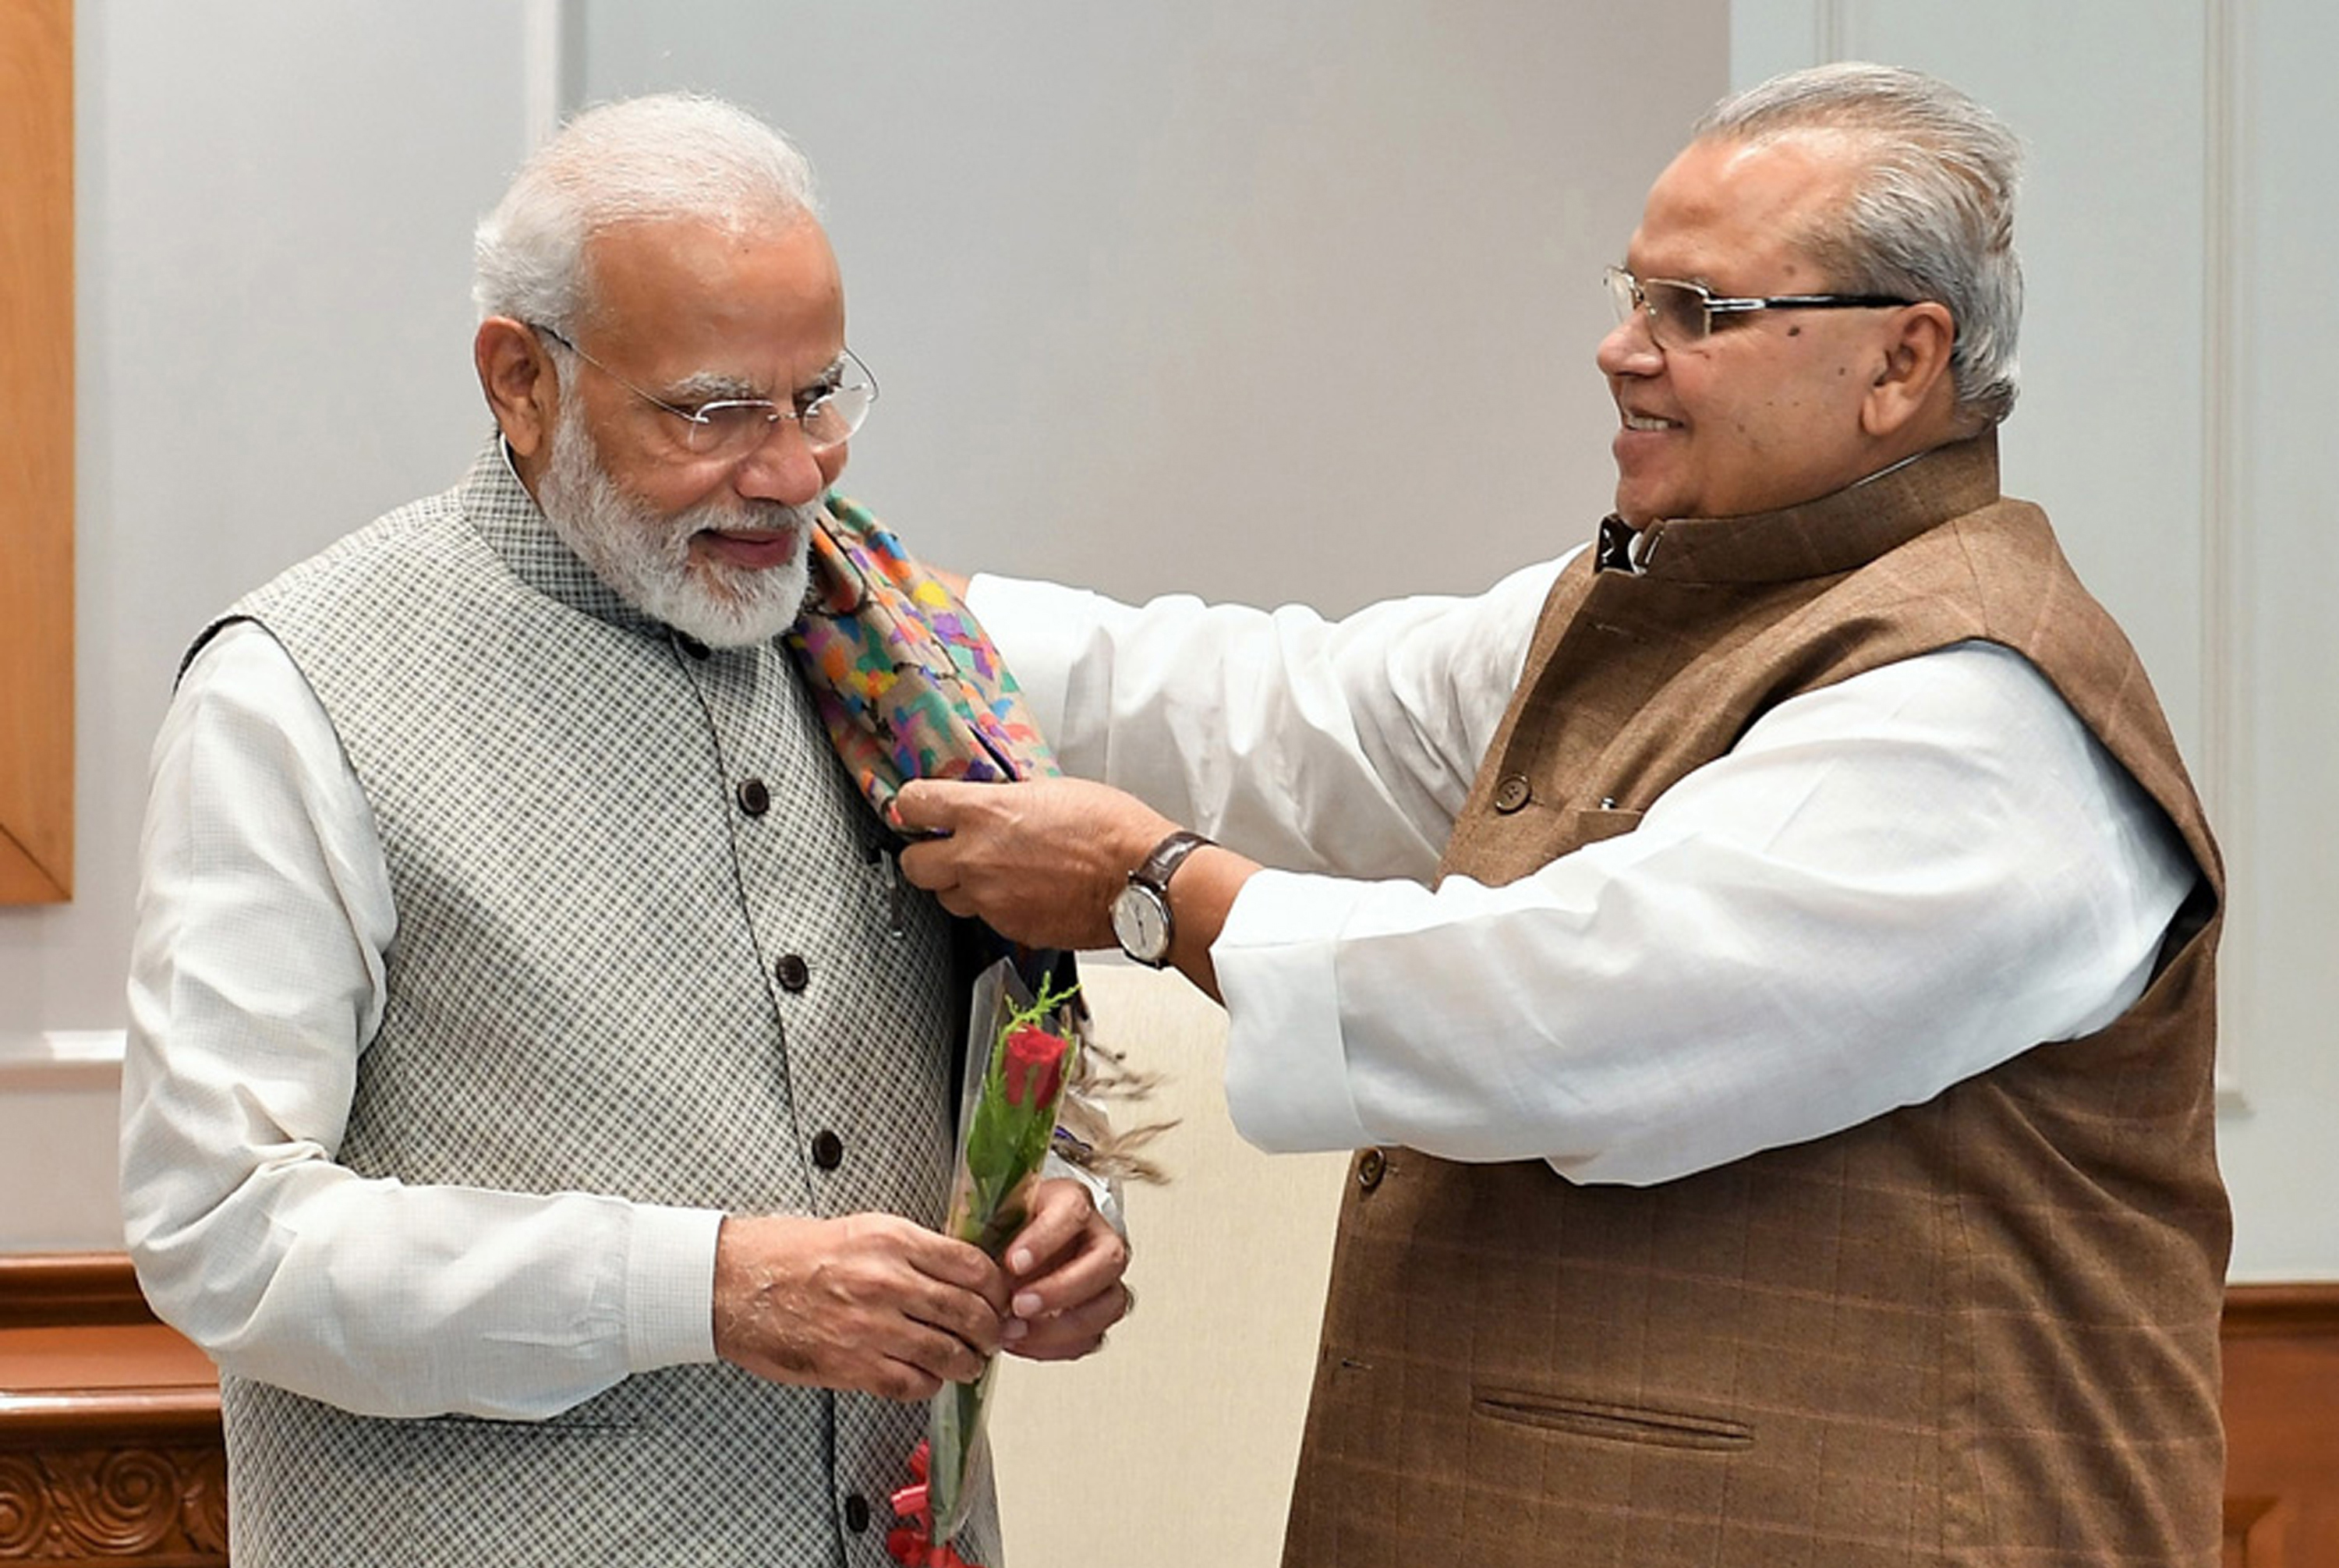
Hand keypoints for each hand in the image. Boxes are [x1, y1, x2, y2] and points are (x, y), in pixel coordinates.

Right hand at [712, 1212, 1008, 1400]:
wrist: (734, 1282)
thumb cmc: (789, 1253)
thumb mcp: (861, 1229)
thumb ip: (911, 1250)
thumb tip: (957, 1273)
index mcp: (892, 1240)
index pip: (973, 1266)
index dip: (998, 1289)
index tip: (1002, 1299)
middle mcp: (887, 1281)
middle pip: (969, 1312)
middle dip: (992, 1330)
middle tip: (995, 1336)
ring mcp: (870, 1326)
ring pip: (947, 1352)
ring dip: (967, 1362)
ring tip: (968, 1362)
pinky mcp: (850, 1364)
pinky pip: (911, 1383)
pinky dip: (928, 1384)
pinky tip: (928, 1377)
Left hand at [894, 778, 1177, 950]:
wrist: (1141, 880)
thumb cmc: (1110, 830)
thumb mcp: (1051, 790)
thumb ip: (1006, 800)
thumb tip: (987, 804)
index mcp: (984, 812)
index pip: (913, 803)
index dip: (914, 804)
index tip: (920, 806)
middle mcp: (977, 858)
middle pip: (913, 864)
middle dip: (924, 855)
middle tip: (943, 847)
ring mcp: (991, 899)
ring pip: (946, 897)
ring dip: (959, 885)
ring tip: (990, 872)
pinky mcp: (1010, 928)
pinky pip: (985, 918)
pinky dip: (995, 906)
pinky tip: (1022, 891)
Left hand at [998, 1177, 1131, 1360]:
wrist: (1014, 1246)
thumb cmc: (1007, 1227)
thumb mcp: (991, 1213)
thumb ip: (984, 1225)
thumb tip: (966, 1248)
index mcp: (1072, 1201)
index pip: (1073, 1212)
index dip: (1046, 1239)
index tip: (1014, 1262)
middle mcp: (1099, 1237)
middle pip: (1108, 1261)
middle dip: (1062, 1289)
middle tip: (1019, 1304)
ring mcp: (1105, 1278)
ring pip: (1109, 1304)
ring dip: (1061, 1326)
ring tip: (1015, 1331)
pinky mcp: (1098, 1312)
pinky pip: (1091, 1336)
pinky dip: (1056, 1346)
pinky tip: (1023, 1342)